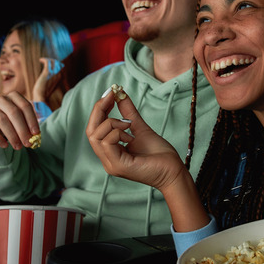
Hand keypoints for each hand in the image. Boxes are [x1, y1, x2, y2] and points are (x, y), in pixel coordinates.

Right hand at [0, 92, 40, 149]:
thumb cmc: (10, 123)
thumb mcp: (21, 123)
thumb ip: (28, 127)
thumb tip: (35, 137)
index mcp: (14, 97)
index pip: (25, 106)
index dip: (31, 120)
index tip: (36, 133)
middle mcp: (1, 99)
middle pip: (14, 112)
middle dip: (22, 129)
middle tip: (28, 143)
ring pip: (2, 120)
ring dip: (12, 135)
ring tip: (18, 147)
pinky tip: (5, 146)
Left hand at [32, 58, 63, 102]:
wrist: (41, 97)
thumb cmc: (45, 92)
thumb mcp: (51, 85)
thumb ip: (52, 79)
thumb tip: (50, 75)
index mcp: (61, 77)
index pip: (61, 66)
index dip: (55, 63)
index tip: (49, 62)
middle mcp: (59, 74)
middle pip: (58, 62)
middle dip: (52, 60)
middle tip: (46, 60)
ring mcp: (53, 73)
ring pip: (53, 61)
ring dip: (48, 59)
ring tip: (43, 60)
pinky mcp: (47, 72)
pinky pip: (48, 62)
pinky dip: (44, 59)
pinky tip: (40, 60)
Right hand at [87, 87, 209, 230]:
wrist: (173, 171)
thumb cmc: (159, 154)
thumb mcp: (140, 128)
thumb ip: (128, 112)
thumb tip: (119, 93)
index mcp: (110, 151)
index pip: (94, 128)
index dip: (99, 109)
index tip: (110, 92)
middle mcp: (107, 159)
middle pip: (90, 131)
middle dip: (99, 110)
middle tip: (112, 97)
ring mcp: (111, 164)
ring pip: (96, 136)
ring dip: (112, 122)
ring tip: (128, 124)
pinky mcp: (118, 166)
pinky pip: (107, 143)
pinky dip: (117, 133)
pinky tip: (130, 135)